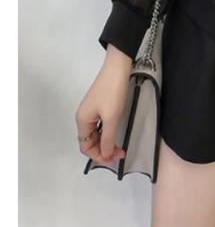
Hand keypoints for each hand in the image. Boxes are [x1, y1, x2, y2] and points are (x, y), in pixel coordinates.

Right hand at [75, 45, 131, 164]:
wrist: (117, 67)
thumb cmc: (113, 92)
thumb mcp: (111, 117)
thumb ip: (107, 138)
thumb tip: (105, 155)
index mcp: (82, 120)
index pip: (85, 146)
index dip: (98, 155)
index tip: (114, 159)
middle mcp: (83, 117)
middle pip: (90, 141)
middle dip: (103, 150)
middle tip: (120, 154)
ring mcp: (91, 110)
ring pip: (96, 133)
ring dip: (106, 141)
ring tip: (120, 147)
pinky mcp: (99, 105)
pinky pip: (100, 125)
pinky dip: (107, 132)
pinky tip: (116, 134)